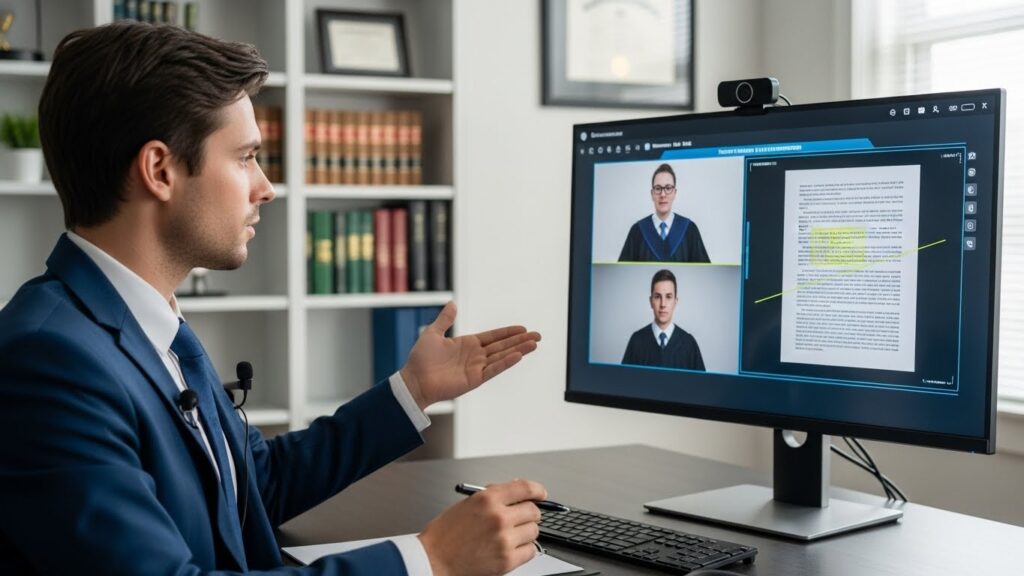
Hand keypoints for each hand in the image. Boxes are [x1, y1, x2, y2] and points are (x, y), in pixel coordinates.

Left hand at [400, 302, 540, 410]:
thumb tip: (452, 303)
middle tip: (538, 336)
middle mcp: (475, 356)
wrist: (414, 380)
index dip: (508, 332)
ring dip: (519, 350)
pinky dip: (506, 362)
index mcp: (468, 344)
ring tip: (535, 344)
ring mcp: (476, 368)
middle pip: (503, 346)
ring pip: (502, 357)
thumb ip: (445, 320)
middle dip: (520, 340)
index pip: (493, 337)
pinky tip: (518, 355)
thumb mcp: (433, 333)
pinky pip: (493, 369)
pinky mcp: (474, 379)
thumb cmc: (421, 359)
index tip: (523, 328)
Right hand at [418, 479, 546, 575]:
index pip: (524, 487)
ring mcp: (504, 539)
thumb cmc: (444, 536)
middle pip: (533, 511)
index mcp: (487, 499)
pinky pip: (530, 551)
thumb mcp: (466, 505)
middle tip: (522, 519)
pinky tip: (511, 549)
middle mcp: (498, 517)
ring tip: (511, 536)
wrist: (432, 561)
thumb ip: (492, 498)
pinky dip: (524, 550)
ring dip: (526, 533)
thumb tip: (514, 494)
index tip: (541, 494)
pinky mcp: (507, 560)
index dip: (536, 490)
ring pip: (534, 531)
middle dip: (529, 514)